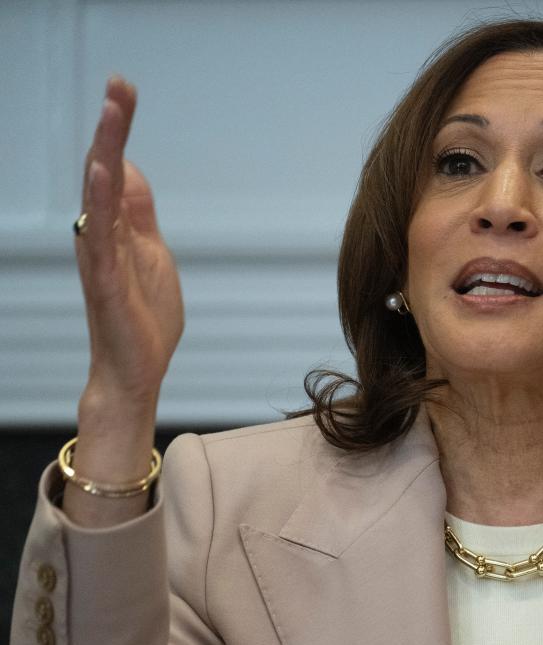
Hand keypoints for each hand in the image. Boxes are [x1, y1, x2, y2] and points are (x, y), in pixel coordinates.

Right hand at [76, 76, 183, 413]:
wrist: (134, 371)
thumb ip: (139, 213)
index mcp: (116, 228)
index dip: (119, 129)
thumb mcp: (152, 252)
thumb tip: (128, 168)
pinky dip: (101, 204)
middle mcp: (102, 236)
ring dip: (106, 152)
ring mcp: (102, 257)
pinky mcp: (108, 281)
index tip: (124, 89)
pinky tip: (104, 174)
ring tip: (112, 112)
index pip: (116, 167)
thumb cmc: (141, 316)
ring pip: (99, 196)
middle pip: (104, 170)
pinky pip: (101, 237)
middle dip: (112, 127)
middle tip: (119, 84)